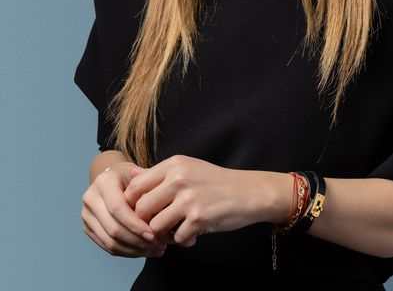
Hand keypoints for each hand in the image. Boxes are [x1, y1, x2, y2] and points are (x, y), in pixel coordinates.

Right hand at [81, 162, 170, 257]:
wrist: (115, 178)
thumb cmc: (134, 178)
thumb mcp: (143, 177)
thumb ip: (151, 191)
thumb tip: (162, 214)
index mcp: (104, 182)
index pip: (117, 208)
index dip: (135, 224)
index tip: (153, 234)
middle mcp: (91, 198)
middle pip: (113, 228)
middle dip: (137, 241)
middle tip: (158, 246)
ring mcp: (87, 215)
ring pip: (109, 242)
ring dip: (134, 250)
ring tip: (155, 250)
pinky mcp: (88, 228)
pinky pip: (107, 246)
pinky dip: (127, 252)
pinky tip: (143, 251)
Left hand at [123, 155, 267, 247]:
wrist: (248, 192)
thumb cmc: (215, 182)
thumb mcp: (187, 169)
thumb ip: (159, 174)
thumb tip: (131, 176)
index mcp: (174, 165)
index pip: (135, 187)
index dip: (133, 205)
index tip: (143, 214)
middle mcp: (179, 178)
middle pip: (141, 209)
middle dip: (147, 222)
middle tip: (159, 226)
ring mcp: (189, 198)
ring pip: (155, 226)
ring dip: (164, 234)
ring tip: (176, 231)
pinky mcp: (199, 218)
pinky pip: (177, 238)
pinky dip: (184, 241)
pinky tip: (193, 235)